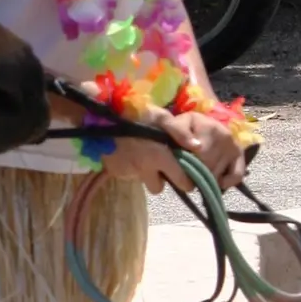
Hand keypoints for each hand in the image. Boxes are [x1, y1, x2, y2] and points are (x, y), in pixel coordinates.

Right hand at [99, 110, 246, 193]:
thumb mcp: (162, 117)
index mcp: (160, 157)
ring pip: (142, 180)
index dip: (186, 181)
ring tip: (140, 154)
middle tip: (159, 165)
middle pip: (158, 188)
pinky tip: (127, 153)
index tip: (186, 177)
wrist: (102, 115)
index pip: (180, 181)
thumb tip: (198, 148)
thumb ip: (181, 133)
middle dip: (160, 180)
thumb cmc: (137, 113)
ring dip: (144, 172)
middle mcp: (144, 169)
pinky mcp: (114, 171)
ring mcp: (128, 172)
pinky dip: (130, 167)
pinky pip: (127, 174)